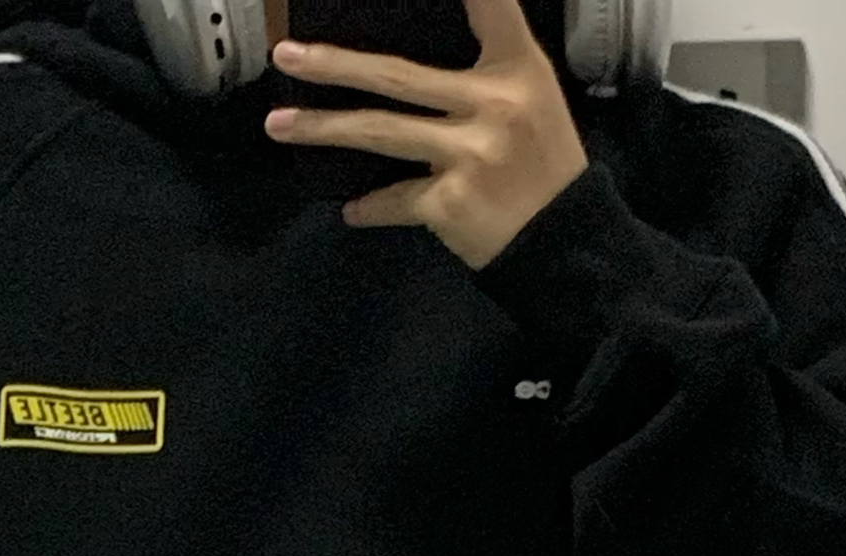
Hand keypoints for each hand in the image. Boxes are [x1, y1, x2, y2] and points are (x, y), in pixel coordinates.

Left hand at [264, 0, 587, 270]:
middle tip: (286, 56)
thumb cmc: (543, 162)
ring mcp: (469, 155)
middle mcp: (492, 104)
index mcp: (516, 69)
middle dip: (335, 66)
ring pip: (381, 134)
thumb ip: (488, 56)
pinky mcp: (451, 204)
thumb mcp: (531, 95)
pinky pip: (396, 198)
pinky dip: (370, 206)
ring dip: (323, 130)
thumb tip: (408, 54)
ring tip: (279, 126)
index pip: (488, 4)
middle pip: (397, 76)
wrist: (566, 242)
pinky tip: (350, 209)